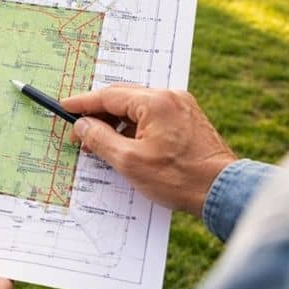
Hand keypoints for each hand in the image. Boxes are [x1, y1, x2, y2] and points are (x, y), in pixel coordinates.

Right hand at [62, 85, 237, 217]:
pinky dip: (135, 126)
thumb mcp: (129, 161)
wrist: (223, 192)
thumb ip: (100, 139)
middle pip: (123, 97)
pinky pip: (153, 116)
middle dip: (98, 112)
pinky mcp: (188, 120)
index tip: (65, 108)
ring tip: (100, 141)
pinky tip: (125, 144)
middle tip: (78, 129)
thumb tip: (82, 126)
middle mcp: (170, 97)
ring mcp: (182, 107)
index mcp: (155, 102)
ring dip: (117, 121)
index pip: (109, 96)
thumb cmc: (178, 178)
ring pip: (138, 107)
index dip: (83, 103)